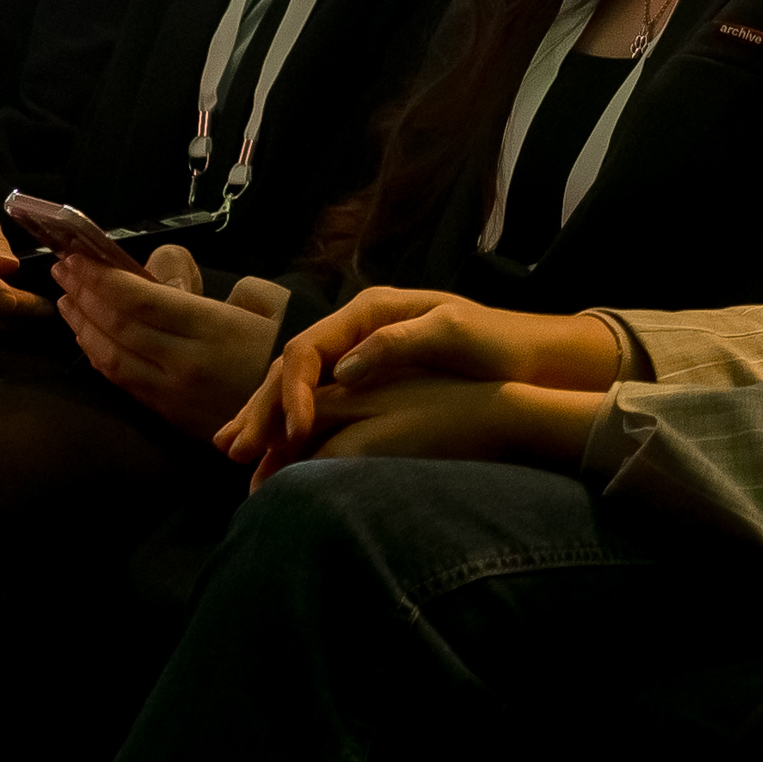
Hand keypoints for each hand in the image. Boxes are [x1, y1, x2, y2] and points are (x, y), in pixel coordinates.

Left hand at [59, 242, 288, 436]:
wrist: (307, 409)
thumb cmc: (285, 343)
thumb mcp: (256, 300)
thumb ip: (198, 287)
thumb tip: (154, 274)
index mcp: (211, 329)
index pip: (137, 299)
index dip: (100, 277)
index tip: (78, 257)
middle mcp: (185, 363)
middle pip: (117, 326)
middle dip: (83, 295)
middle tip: (63, 270)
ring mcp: (174, 394)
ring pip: (111, 357)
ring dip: (82, 326)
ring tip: (66, 300)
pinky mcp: (170, 415)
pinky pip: (122, 382)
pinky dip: (98, 356)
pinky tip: (87, 338)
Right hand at [217, 287, 613, 474]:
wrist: (530, 357)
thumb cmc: (497, 343)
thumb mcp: (454, 334)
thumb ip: (398, 344)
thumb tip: (343, 369)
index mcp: (370, 311)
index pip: (310, 348)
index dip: (292, 390)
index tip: (291, 431)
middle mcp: (356, 329)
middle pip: (291, 366)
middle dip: (261, 407)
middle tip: (235, 449)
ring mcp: (359, 354)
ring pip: (294, 383)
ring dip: (263, 416)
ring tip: (232, 450)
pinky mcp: (368, 381)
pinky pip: (315, 401)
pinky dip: (286, 423)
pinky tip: (270, 449)